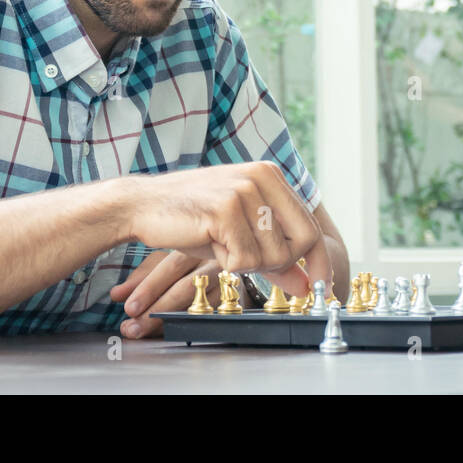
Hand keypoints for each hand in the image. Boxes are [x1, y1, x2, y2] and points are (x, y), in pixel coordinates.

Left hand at [109, 250, 218, 338]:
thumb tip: (116, 295)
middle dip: (156, 311)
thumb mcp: (161, 267)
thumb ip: (140, 280)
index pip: (172, 267)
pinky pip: (205, 321)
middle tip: (133, 327)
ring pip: (196, 308)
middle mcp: (212, 266)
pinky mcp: (231, 306)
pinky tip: (164, 334)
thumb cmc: (187, 268)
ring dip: (166, 324)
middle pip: (185, 289)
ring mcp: (225, 287)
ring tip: (143, 332)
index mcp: (193, 249)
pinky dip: (180, 330)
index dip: (149, 288)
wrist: (228, 268)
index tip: (129, 308)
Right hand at [119, 161, 330, 300]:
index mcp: (270, 176)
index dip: (318, 261)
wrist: (143, 206)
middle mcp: (262, 177)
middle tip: (248, 262)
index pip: (311, 226)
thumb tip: (307, 286)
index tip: (320, 287)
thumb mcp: (240, 234)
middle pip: (302, 242)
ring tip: (220, 244)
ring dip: (245, 263)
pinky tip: (209, 243)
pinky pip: (245, 260)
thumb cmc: (191, 218)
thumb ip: (275, 256)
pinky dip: (227, 263)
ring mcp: (244, 191)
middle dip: (280, 265)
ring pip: (273, 255)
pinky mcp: (225, 210)